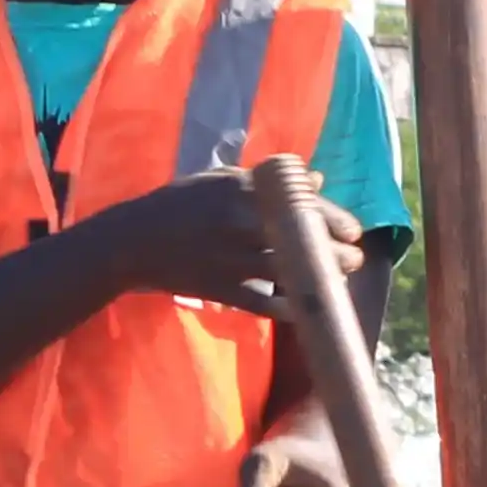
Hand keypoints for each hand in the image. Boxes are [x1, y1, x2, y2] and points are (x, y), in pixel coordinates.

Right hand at [69, 174, 359, 317]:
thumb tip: (317, 179)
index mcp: (242, 188)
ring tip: (339, 280)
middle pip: (303, 238)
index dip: (334, 219)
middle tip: (355, 258)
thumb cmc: (178, 204)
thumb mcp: (221, 181)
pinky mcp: (221, 289)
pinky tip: (305, 308)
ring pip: (290, 271)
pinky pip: (264, 302)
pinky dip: (287, 307)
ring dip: (320, 278)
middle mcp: (241, 221)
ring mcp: (232, 258)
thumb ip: (268, 182)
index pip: (302, 202)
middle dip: (336, 251)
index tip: (353, 230)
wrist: (131, 242)